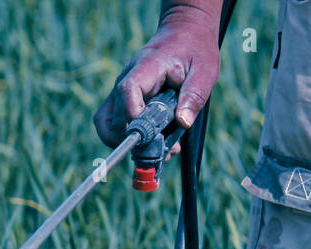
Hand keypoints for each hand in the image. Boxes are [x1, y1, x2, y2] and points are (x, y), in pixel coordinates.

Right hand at [92, 4, 221, 150]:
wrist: (183, 36)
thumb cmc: (195, 51)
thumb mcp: (204, 71)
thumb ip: (194, 96)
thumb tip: (182, 123)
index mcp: (147, 68)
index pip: (127, 91)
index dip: (133, 116)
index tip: (151, 134)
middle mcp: (127, 80)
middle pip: (113, 116)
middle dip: (134, 139)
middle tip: (162, 150)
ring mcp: (122, 92)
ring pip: (106, 123)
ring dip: (126, 143)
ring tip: (156, 150)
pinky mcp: (124, 102)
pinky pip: (113, 124)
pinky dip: (129, 139)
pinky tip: (153, 144)